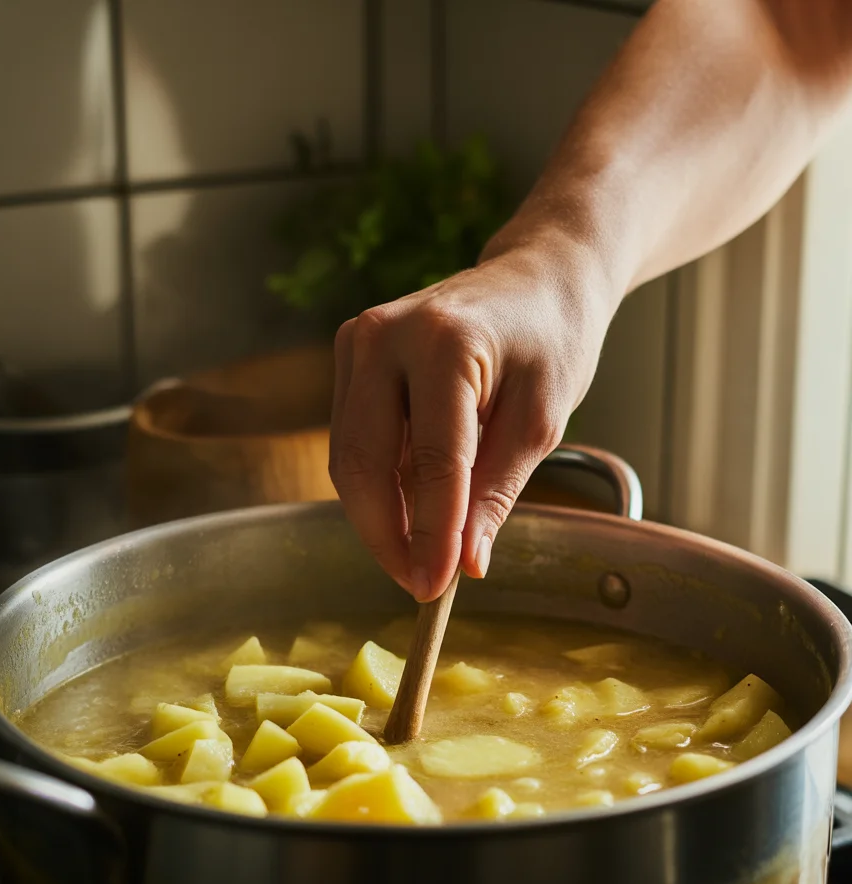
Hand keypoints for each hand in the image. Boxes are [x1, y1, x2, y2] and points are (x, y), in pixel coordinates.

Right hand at [329, 232, 613, 601]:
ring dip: (378, 518)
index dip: (431, 534)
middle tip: (421, 586)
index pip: (431, 460)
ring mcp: (358, 343)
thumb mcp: (543, 421)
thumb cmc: (550, 339)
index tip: (436, 589)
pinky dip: (377, 486)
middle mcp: (384, 336)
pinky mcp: (350, 358)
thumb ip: (498, 491)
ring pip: (349, 458)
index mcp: (444, 343)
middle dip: (388, 536)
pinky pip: (352, 440)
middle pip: (363, 463)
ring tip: (420, 558)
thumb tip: (465, 563)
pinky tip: (411, 513)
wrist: (536, 279)